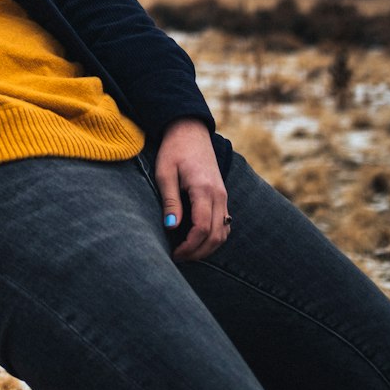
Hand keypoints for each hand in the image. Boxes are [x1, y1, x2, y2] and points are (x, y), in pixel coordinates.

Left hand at [155, 118, 229, 261]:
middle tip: (179, 258)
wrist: (190, 131)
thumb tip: (171, 228)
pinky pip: (225, 223)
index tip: (174, 254)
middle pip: (216, 235)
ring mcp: (224, 196)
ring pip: (224, 232)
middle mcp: (219, 195)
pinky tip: (199, 240)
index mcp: (204, 189)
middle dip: (198, 252)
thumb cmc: (174, 150)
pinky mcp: (223, 196)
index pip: (202, 227)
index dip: (189, 246)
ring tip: (187, 253)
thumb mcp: (165, 172)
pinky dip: (215, 237)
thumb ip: (170, 200)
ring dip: (208, 248)